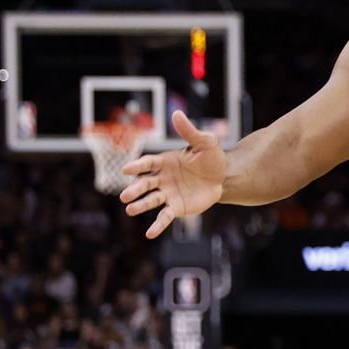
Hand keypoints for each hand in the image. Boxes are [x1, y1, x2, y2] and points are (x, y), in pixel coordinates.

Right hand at [119, 112, 225, 238]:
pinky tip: (149, 234)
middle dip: (135, 190)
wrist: (224, 177)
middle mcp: (163, 178)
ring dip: (140, 205)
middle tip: (125, 196)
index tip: (126, 169)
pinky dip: (157, 226)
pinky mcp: (177, 207)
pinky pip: (165, 217)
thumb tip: (177, 113)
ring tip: (130, 210)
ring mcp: (168, 193)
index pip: (148, 163)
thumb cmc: (212, 158)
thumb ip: (190, 131)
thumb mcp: (205, 142)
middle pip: (145, 184)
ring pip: (151, 200)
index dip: (138, 166)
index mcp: (165, 161)